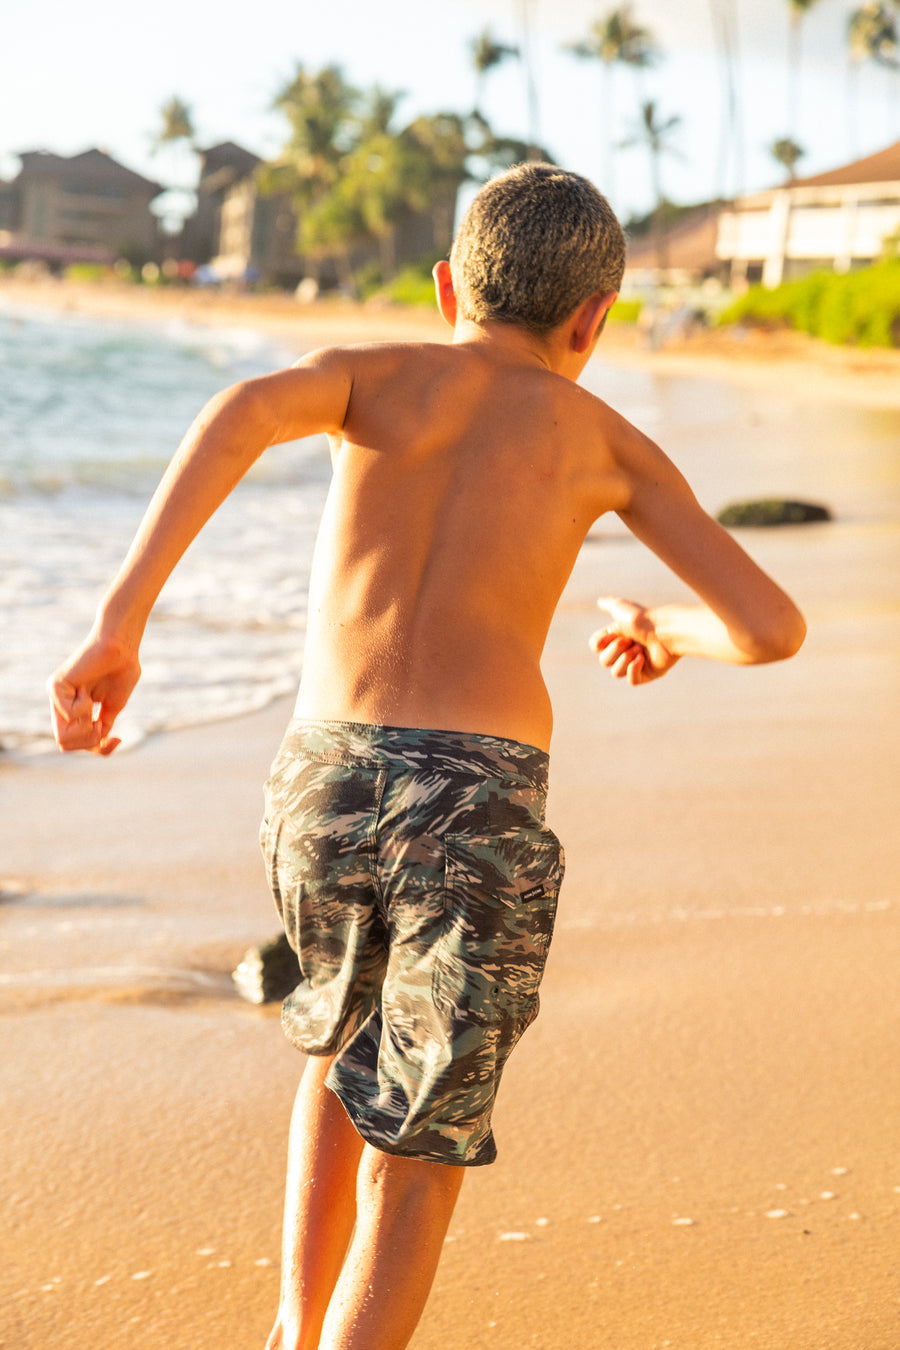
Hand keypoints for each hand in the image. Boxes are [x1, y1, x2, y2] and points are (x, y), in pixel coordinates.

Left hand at [47, 630, 140, 754]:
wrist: (122, 646)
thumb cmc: (120, 670)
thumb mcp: (112, 708)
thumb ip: (101, 726)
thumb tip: (99, 745)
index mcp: (72, 711)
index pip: (74, 744)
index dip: (98, 749)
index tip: (118, 739)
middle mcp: (59, 705)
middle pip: (65, 744)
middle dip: (89, 741)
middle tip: (101, 722)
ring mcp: (55, 696)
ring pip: (63, 737)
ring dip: (86, 728)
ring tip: (93, 705)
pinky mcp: (54, 686)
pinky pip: (69, 715)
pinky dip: (84, 708)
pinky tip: (87, 690)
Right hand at [589, 596, 679, 685]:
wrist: (666, 630)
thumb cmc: (644, 619)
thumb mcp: (622, 608)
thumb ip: (609, 604)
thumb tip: (600, 601)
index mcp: (617, 636)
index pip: (596, 647)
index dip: (601, 643)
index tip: (612, 633)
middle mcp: (624, 651)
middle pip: (604, 661)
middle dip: (615, 650)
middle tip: (630, 640)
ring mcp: (635, 663)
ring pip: (616, 672)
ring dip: (626, 659)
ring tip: (640, 648)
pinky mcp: (647, 674)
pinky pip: (631, 681)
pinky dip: (634, 670)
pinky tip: (642, 659)